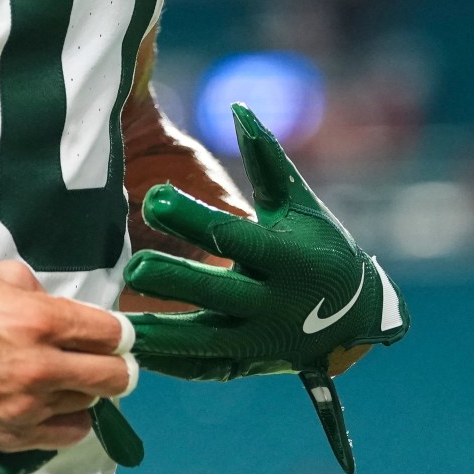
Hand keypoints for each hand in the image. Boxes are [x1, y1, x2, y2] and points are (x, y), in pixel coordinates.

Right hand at [0, 259, 134, 453]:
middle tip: (108, 359)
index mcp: (41, 320)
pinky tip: (57, 404)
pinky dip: (70, 419)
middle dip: (117, 365)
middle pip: (112, 377)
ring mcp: (27, 407)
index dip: (121, 333)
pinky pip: (65, 434)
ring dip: (85, 390)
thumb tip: (66, 314)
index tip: (117, 335)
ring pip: (89, 405)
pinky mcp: (11, 434)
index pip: (111, 335)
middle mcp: (41, 367)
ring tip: (66, 377)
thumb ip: (41, 294)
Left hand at [123, 104, 410, 473]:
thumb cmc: (320, 243)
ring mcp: (259, 340)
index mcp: (286, 256)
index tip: (153, 196)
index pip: (232, 235)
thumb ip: (266, 157)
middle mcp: (274, 302)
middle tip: (134, 267)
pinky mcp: (245, 365)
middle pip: (218, 292)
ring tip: (118, 323)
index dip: (192, 217)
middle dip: (177, 280)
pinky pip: (202, 366)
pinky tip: (133, 352)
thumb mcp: (297, 200)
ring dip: (162, 334)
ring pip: (205, 341)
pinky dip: (170, 362)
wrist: (355, 315)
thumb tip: (237, 106)